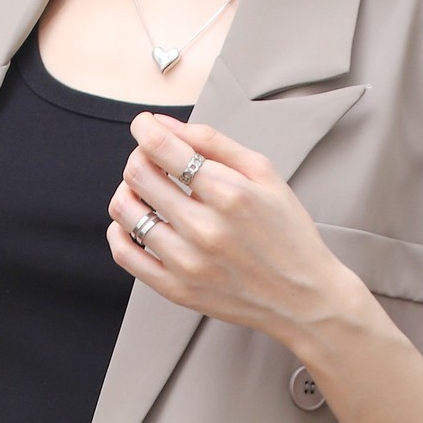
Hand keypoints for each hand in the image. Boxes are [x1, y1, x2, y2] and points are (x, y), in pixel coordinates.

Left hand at [107, 112, 360, 345]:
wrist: (303, 298)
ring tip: (144, 191)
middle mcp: (205, 229)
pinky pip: (125, 253)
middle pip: (139, 175)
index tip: (144, 126)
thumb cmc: (288, 233)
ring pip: (126, 211)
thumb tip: (164, 125)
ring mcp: (187, 263)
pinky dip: (119, 231)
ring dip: (128, 190)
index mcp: (229, 194)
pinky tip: (134, 221)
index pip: (162, 148)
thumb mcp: (265, 174)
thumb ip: (214, 143)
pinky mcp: (176, 289)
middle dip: (139, 157)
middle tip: (153, 161)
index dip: (144, 129)